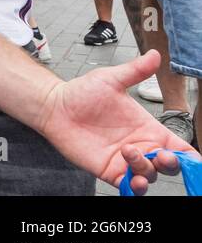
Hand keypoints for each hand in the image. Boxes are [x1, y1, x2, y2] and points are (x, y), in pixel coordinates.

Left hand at [37, 51, 196, 192]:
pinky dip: (137, 187)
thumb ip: (135, 71)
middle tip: (162, 156)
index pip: (178, 146)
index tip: (194, 160)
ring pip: (150, 175)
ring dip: (147, 169)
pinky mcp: (109, 170)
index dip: (190, 157)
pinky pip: (129, 186)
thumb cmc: (82, 92)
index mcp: (148, 127)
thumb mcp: (111, 79)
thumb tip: (156, 54)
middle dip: (172, 165)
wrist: (54, 106)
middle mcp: (140, 146)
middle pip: (168, 165)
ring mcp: (125, 160)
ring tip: (129, 152)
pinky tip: (135, 181)